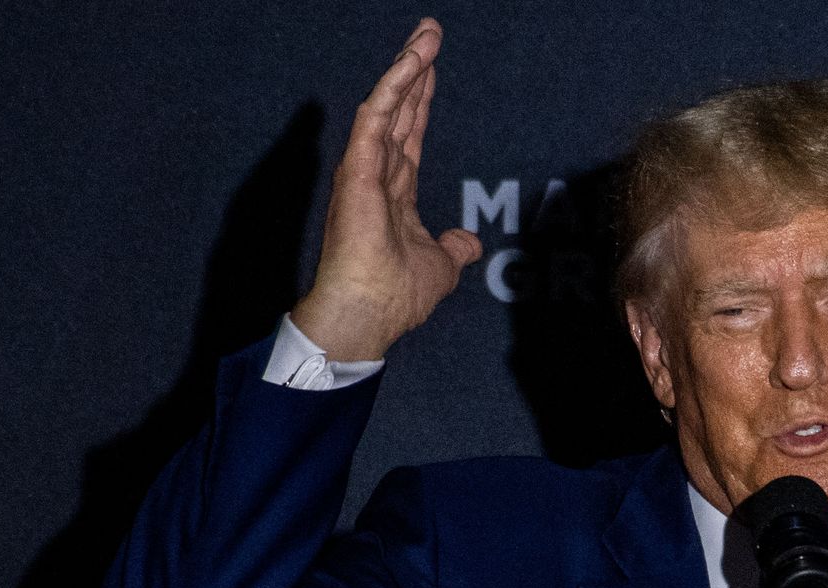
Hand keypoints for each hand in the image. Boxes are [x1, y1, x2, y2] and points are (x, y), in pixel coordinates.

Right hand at [293, 18, 482, 360]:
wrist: (369, 315)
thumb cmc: (396, 297)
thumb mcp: (440, 267)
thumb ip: (453, 249)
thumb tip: (469, 242)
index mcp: (393, 195)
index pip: (409, 137)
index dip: (421, 103)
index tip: (432, 70)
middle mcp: (376, 176)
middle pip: (399, 112)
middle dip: (415, 72)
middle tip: (430, 33)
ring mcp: (364, 170)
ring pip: (387, 105)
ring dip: (408, 68)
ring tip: (428, 34)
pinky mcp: (358, 168)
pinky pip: (377, 115)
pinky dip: (395, 86)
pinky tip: (413, 60)